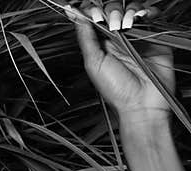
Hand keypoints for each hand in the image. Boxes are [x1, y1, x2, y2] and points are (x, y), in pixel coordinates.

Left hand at [65, 2, 173, 123]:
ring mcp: (136, 34)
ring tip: (126, 26)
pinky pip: (152, 14)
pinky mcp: (155, 35)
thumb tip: (75, 17)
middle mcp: (117, 36)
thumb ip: (86, 39)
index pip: (95, 17)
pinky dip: (146, 12)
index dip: (93, 11)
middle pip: (113, 9)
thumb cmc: (116, 89)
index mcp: (100, 43)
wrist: (141, 102)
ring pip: (131, 8)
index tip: (93, 14)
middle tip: (112, 24)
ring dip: (127, 11)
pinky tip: (140, 20)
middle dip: (111, 11)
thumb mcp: (94, 64)